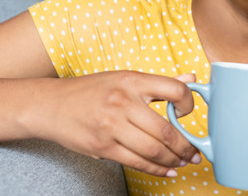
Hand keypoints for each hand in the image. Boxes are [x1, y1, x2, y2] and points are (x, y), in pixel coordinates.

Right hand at [34, 71, 200, 177]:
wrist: (52, 105)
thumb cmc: (91, 90)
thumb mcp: (124, 78)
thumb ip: (159, 83)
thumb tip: (192, 80)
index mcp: (132, 80)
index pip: (174, 89)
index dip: (189, 104)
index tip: (189, 113)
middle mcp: (123, 101)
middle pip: (165, 129)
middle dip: (185, 146)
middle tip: (195, 152)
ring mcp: (111, 126)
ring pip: (153, 150)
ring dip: (173, 161)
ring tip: (182, 162)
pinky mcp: (103, 146)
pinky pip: (136, 162)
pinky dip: (156, 169)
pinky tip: (166, 170)